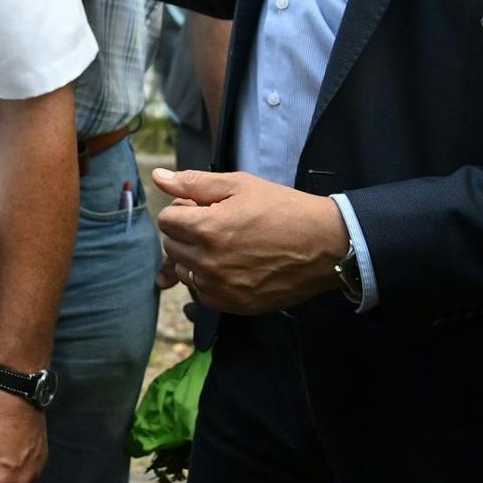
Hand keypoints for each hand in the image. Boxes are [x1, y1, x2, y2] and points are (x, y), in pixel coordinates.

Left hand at [152, 168, 347, 314]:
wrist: (324, 244)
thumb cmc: (282, 209)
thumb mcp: (239, 185)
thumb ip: (193, 183)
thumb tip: (158, 177)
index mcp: (206, 228)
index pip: (166, 220)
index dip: (183, 210)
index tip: (204, 208)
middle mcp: (208, 262)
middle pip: (171, 245)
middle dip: (186, 232)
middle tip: (217, 224)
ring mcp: (220, 287)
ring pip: (185, 271)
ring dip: (195, 258)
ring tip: (226, 245)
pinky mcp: (233, 305)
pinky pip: (202, 293)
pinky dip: (210, 280)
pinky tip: (232, 266)